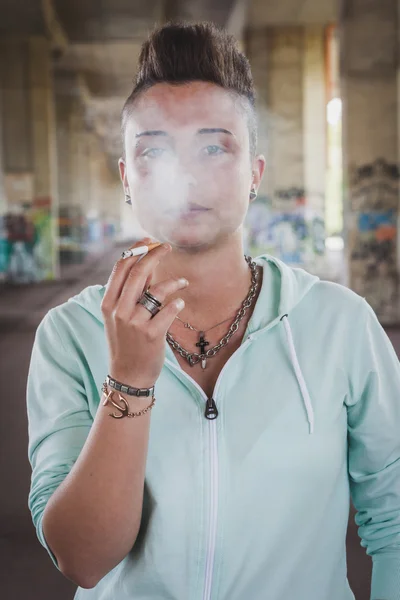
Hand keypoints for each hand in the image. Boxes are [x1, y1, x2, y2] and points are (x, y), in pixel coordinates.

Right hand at [101, 238, 187, 388]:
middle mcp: (119, 310)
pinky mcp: (152, 334)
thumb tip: (148, 264)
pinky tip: (180, 302)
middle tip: (168, 247)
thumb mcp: (119, 316)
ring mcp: (135, 323)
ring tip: (182, 282)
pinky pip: (169, 309)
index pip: (120, 267)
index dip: (137, 250)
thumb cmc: (126, 342)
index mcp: (108, 303)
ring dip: (173, 281)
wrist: (128, 376)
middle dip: (155, 255)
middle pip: (138, 272)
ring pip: (157, 290)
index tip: (150, 241)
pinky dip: (177, 302)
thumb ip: (131, 292)